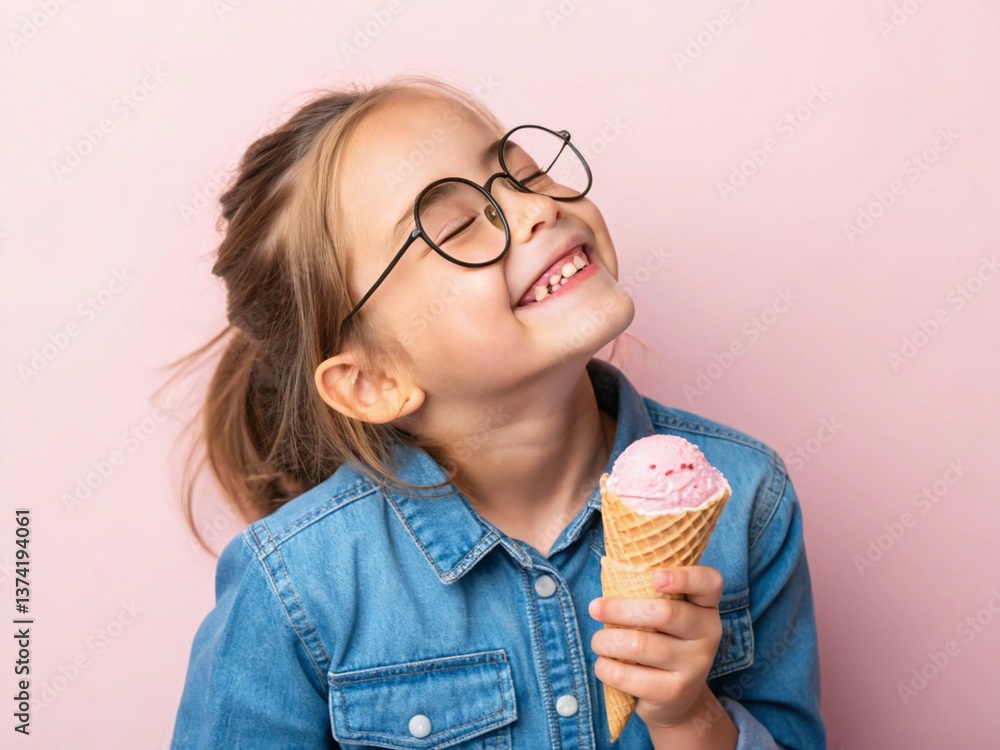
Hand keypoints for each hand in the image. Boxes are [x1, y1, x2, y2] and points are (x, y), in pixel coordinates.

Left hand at [588, 564, 724, 729]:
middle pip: (664, 613)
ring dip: (606, 641)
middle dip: (620, 609)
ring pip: (640, 645)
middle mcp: (708, 633)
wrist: (675, 698)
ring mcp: (695, 665)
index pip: (709, 582)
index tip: (654, 577)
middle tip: (595, 608)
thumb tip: (610, 574)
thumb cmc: (662, 640)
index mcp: (706, 605)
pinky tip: (603, 665)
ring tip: (598, 641)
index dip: (684, 577)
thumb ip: (649, 594)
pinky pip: (629, 676)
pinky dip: (606, 667)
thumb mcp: (666, 615)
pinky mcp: (674, 692)